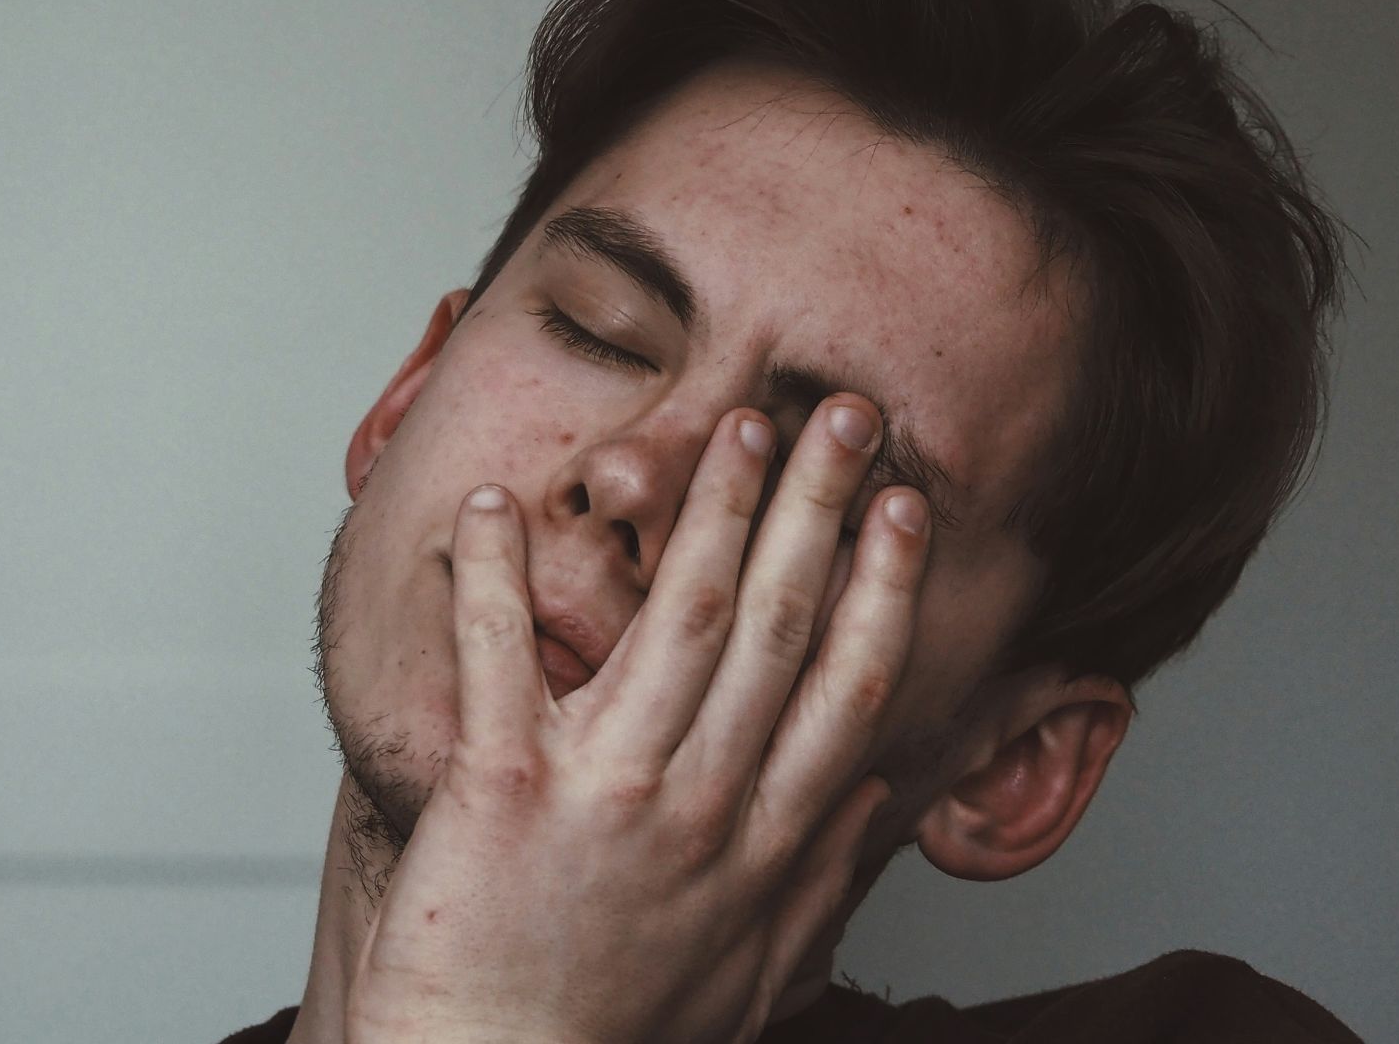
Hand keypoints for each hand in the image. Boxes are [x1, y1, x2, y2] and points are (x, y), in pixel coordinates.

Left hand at [345, 397, 930, 1043]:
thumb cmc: (614, 1034)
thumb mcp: (750, 976)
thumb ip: (816, 882)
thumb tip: (870, 799)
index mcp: (761, 842)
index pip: (845, 687)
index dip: (880, 587)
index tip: (903, 509)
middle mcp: (699, 803)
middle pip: (778, 627)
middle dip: (816, 508)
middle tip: (842, 417)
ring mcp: (604, 791)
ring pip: (675, 621)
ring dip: (710, 512)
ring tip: (736, 427)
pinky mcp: (501, 791)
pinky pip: (501, 660)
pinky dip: (494, 578)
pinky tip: (498, 504)